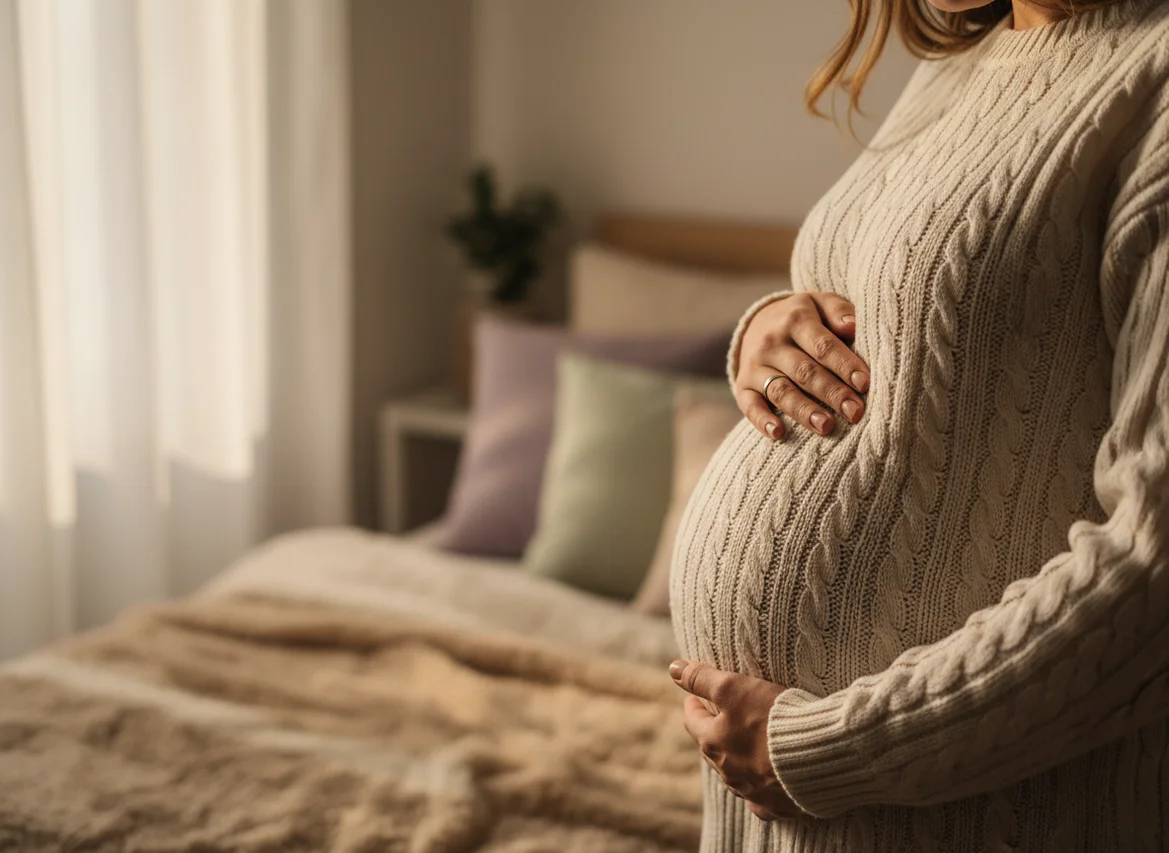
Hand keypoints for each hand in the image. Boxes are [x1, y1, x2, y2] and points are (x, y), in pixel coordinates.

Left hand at [670, 659, 804, 821]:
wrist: (819, 755)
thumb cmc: (773, 717)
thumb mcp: (734, 688)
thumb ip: (702, 679)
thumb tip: (673, 668)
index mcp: (714, 743)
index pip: (693, 721)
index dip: (693, 705)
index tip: (694, 697)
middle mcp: (728, 772)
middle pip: (711, 748)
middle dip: (712, 731)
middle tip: (718, 716)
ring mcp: (751, 792)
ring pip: (734, 774)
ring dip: (734, 759)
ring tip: (742, 745)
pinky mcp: (776, 805)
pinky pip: (759, 800)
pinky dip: (757, 789)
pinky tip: (761, 785)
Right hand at [735, 292, 869, 440]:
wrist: (757, 324)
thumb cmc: (803, 319)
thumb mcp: (820, 304)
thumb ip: (839, 311)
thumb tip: (853, 326)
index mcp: (795, 319)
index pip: (823, 345)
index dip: (845, 365)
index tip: (865, 384)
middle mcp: (772, 342)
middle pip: (805, 371)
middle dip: (832, 393)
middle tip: (854, 412)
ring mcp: (755, 366)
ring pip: (780, 391)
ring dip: (803, 410)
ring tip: (825, 427)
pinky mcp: (743, 386)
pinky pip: (750, 405)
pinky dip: (762, 420)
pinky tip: (778, 433)